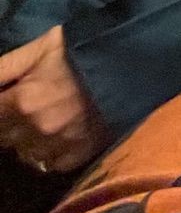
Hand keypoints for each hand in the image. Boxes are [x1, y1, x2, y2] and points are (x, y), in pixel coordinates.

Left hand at [0, 27, 111, 174]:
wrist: (134, 61)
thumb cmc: (84, 49)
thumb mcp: (40, 47)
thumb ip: (4, 67)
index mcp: (22, 100)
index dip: (0, 107)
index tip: (11, 99)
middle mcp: (36, 128)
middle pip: (4, 138)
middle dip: (10, 123)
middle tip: (27, 106)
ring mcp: (59, 145)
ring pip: (25, 154)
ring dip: (29, 140)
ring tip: (45, 121)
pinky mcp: (81, 154)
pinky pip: (52, 165)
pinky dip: (51, 154)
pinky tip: (59, 136)